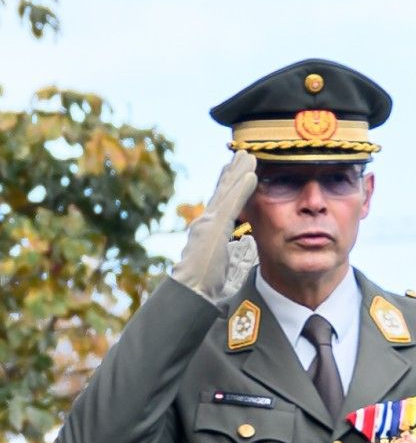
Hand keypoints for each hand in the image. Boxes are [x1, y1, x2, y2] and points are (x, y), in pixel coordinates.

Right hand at [169, 149, 258, 303]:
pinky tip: (251, 175)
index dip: (230, 186)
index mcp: (210, 230)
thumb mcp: (221, 263)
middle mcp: (207, 221)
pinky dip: (241, 187)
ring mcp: (210, 221)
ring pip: (227, 191)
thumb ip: (229, 251)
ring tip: (249, 156)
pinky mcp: (215, 225)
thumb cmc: (204, 281)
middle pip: (223, 191)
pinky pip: (232, 202)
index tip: (236, 171)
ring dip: (238, 172)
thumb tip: (238, 247)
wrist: (192, 288)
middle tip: (242, 153)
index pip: (223, 203)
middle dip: (232, 172)